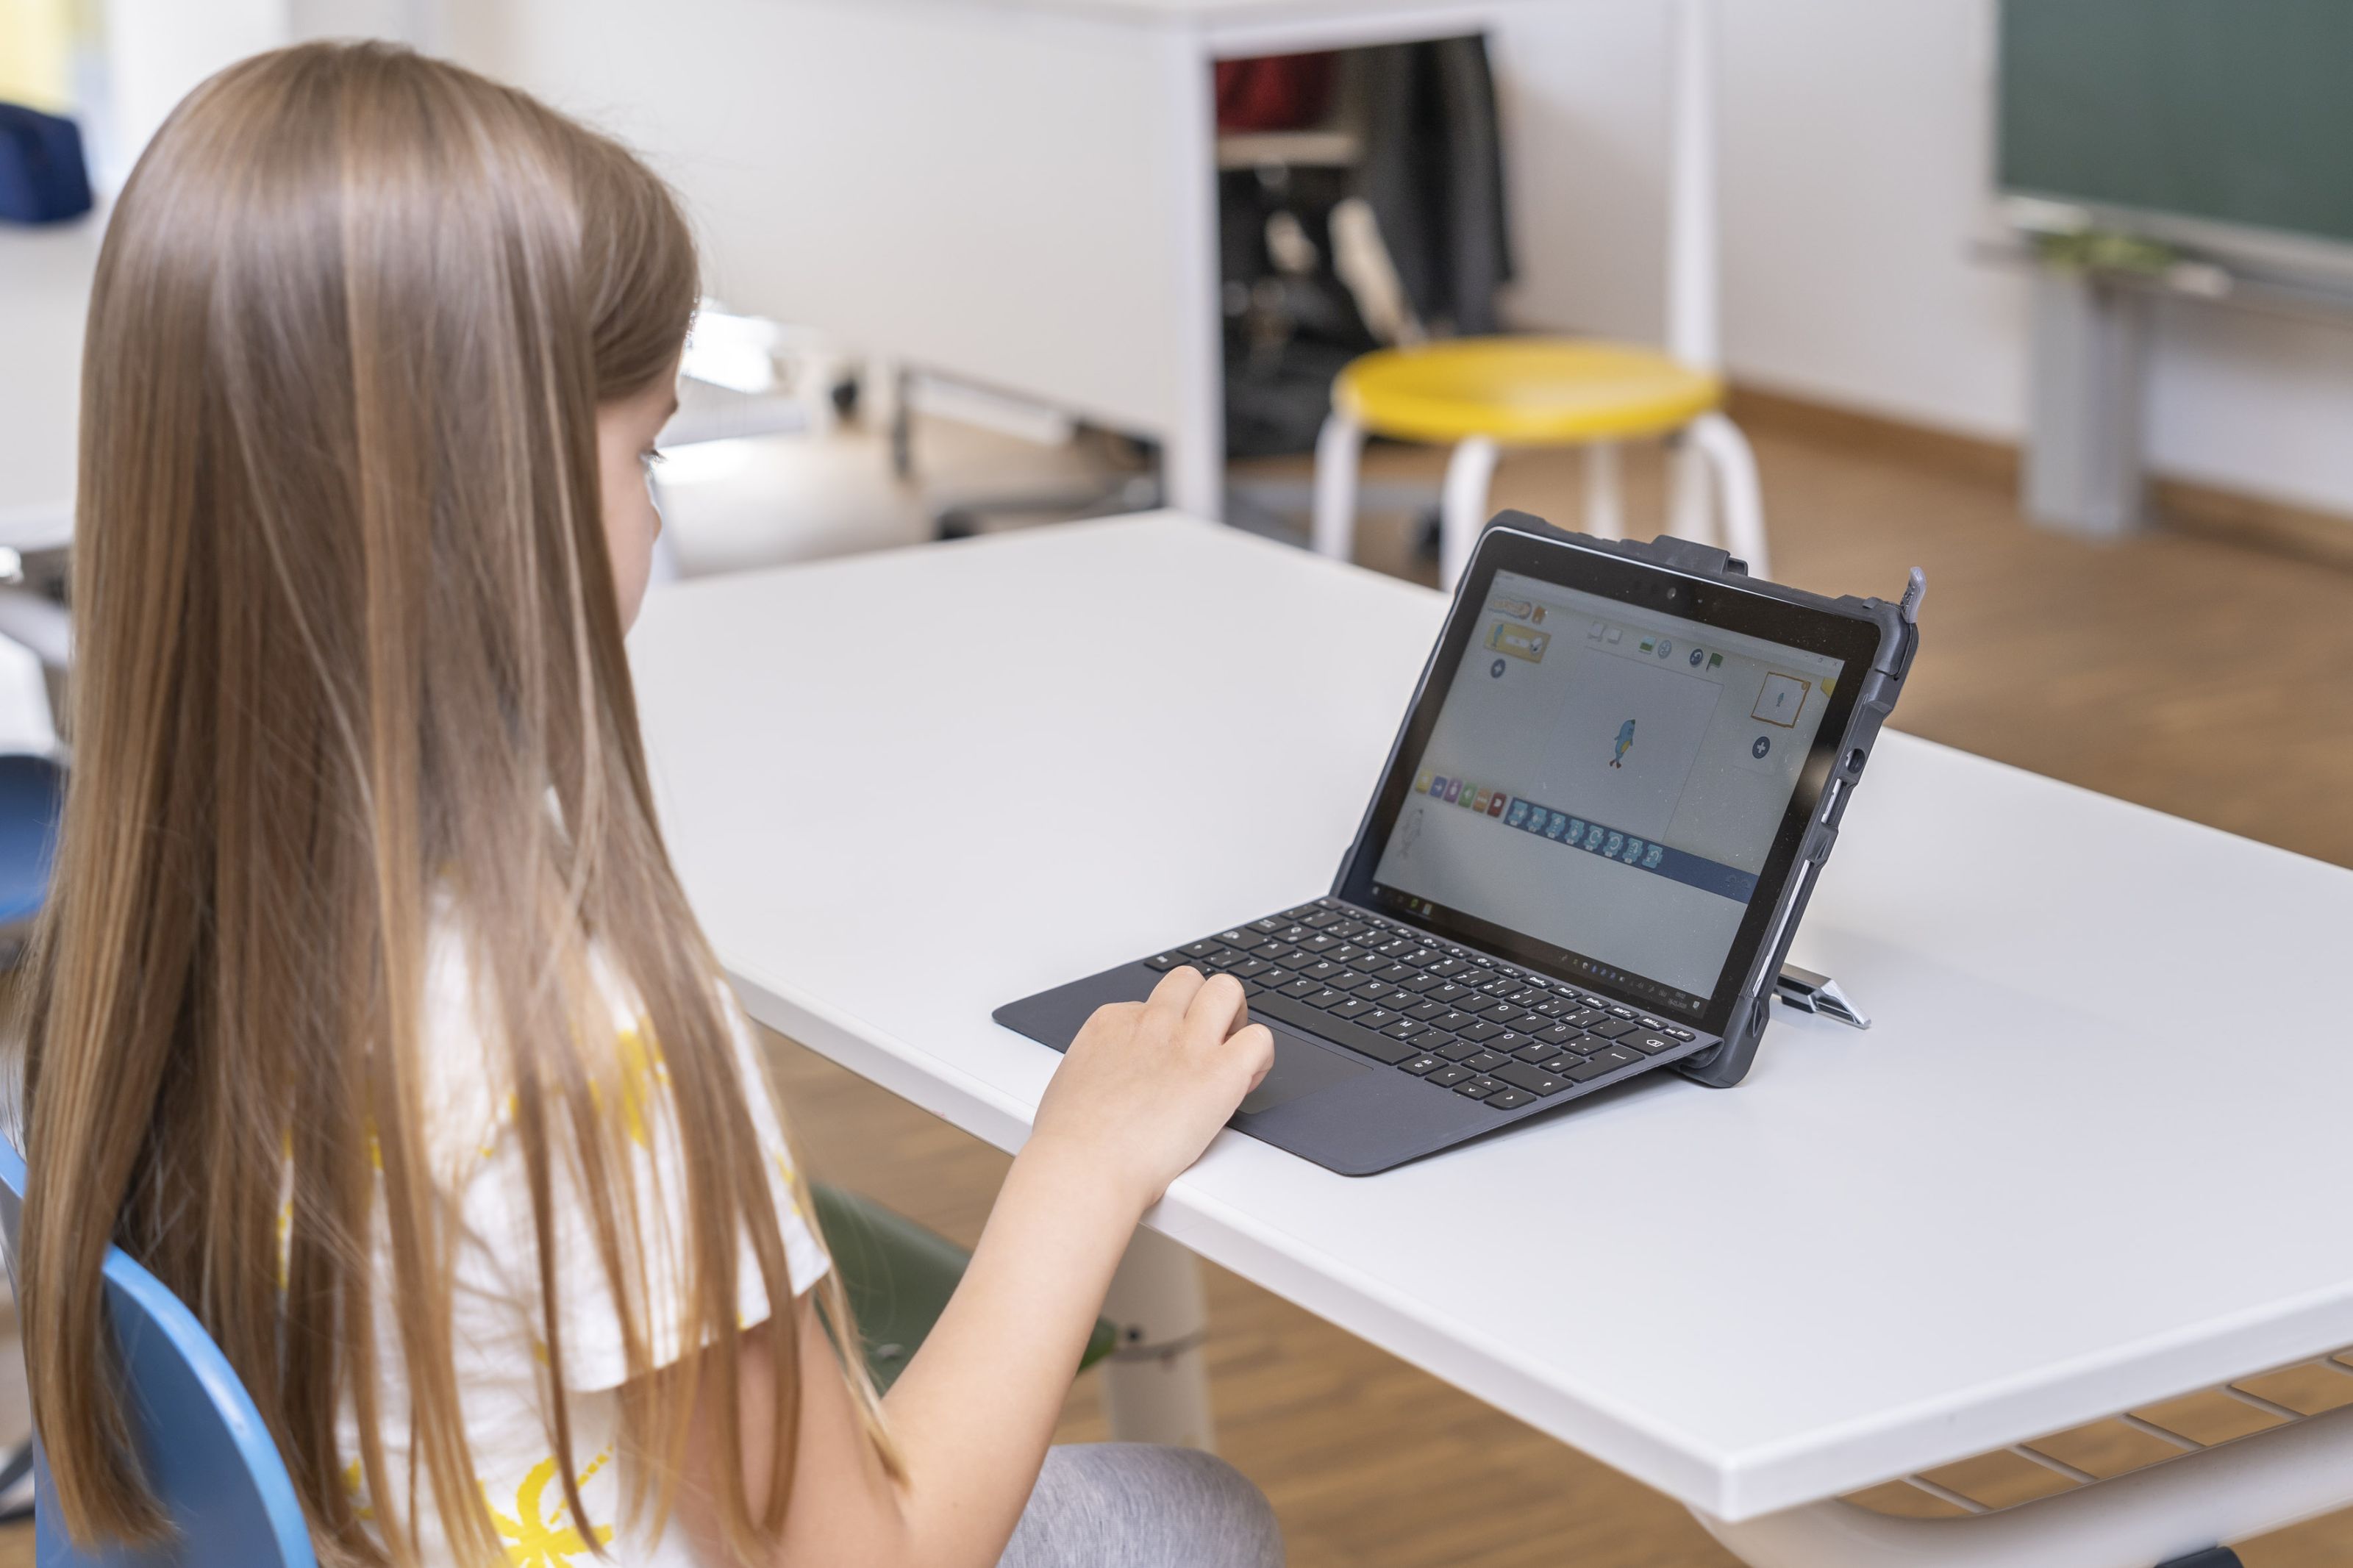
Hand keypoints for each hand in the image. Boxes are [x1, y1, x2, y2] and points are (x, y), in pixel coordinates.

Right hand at [1027, 967, 1275, 1211]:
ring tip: (1231, 1054)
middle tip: (1207, 1042)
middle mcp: (1152, 1023)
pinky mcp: (1220, 1072)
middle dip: (1202, 1005)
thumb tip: (1107, 1080)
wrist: (1083, 1166)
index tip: (1168, 1061)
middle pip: (1189, 980)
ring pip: (1227, 990)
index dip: (1166, 1032)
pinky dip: (1260, 1058)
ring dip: (1235, 1018)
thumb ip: (1097, 1070)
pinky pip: (1260, 1040)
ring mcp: (1187, 1043)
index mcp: (1112, 1024)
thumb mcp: (1070, 1084)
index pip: (1151, 1004)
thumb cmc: (1069, 1142)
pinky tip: (1244, 1084)